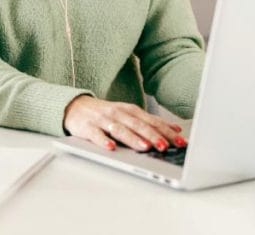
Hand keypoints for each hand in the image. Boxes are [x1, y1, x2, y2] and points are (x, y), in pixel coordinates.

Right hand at [62, 95, 187, 151]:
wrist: (74, 106)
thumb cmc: (105, 114)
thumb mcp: (129, 115)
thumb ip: (150, 122)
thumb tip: (176, 129)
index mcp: (130, 110)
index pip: (152, 121)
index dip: (166, 131)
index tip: (180, 141)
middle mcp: (118, 113)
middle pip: (138, 125)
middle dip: (153, 135)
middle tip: (165, 146)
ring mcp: (102, 120)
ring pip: (120, 129)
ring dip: (133, 139)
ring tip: (145, 147)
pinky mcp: (87, 127)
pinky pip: (96, 135)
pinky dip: (103, 141)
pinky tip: (111, 148)